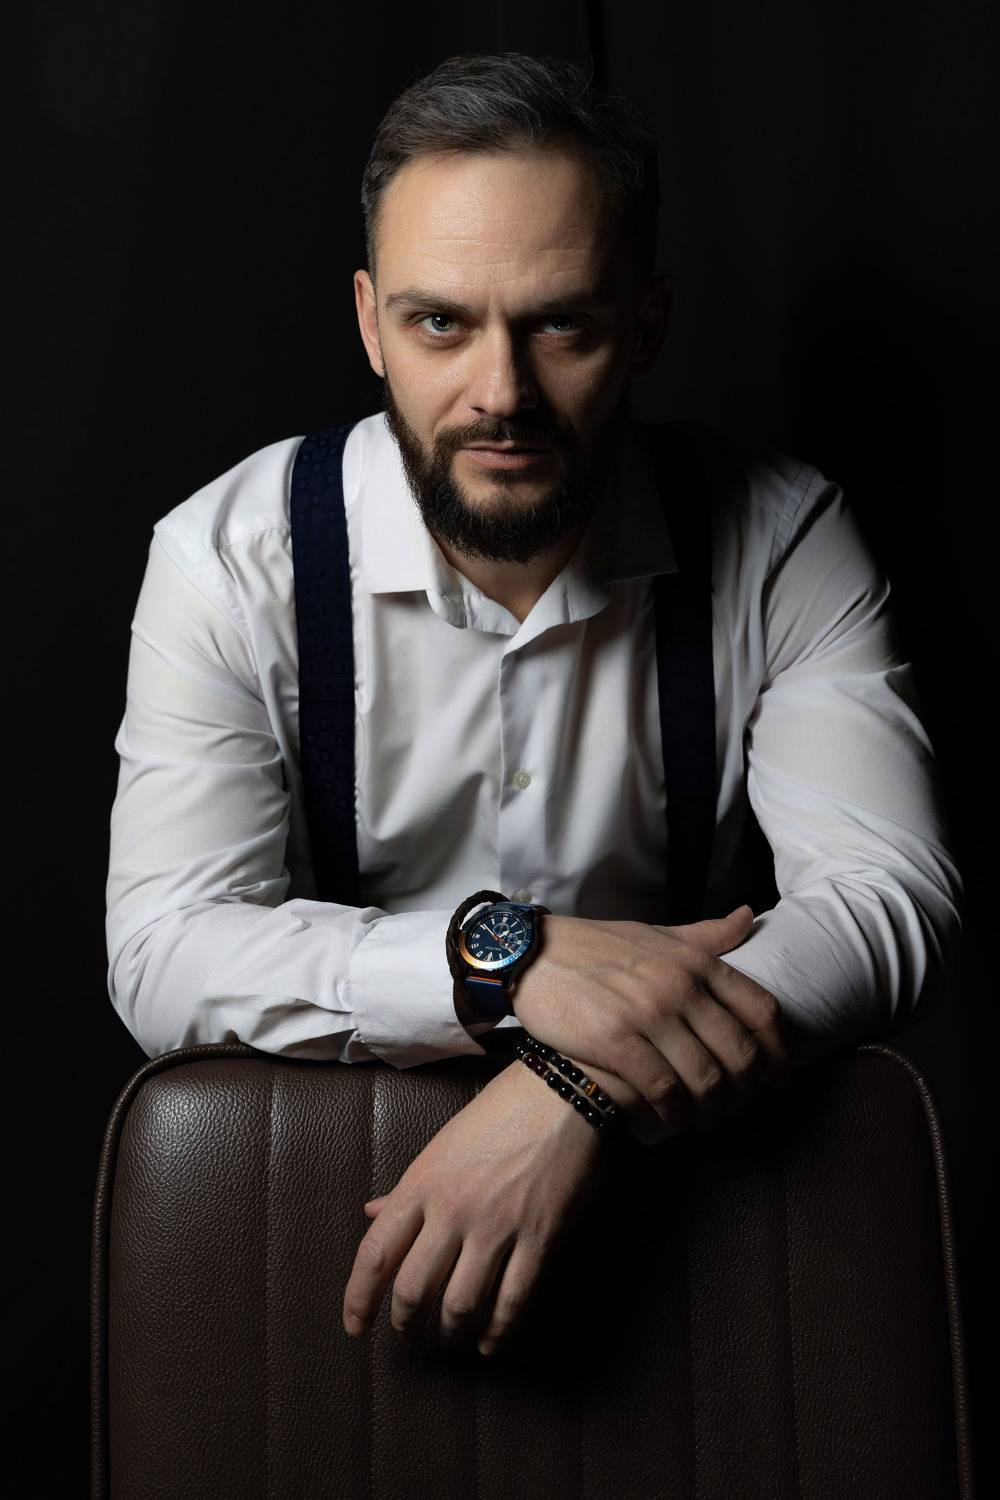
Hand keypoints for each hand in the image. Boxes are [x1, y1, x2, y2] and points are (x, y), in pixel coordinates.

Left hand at [342, 1058, 604, 1355]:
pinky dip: (497, 1331)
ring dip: (450, 1332)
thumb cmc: (499, 1113)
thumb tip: (371, 1213)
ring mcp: (497, 1226)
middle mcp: (453, 1209)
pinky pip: (512, 1301)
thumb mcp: (441, 1144)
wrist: (561, 1092)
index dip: (359, 1299)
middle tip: (411, 1334)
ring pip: (460, 1304)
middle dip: (407, 1324)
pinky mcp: (540, 1238)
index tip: (355, 1328)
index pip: (375, 1253)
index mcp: (422, 1182)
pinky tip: (490, 1342)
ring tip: (450, 1337)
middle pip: (413, 1290)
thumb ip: (407, 1188)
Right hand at [511, 905, 790, 1133]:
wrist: (532, 954)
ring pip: (706, 1078)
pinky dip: (675, 1111)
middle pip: (740, 1053)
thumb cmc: (597, 946)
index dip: (778, 1051)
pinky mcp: (615, 1040)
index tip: (778, 1076)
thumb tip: (748, 918)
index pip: (760, 1011)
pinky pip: (663, 1089)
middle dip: (747, 1090)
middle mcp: (679, 985)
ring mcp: (648, 1013)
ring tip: (707, 1119)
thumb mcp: (658, 933)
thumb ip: (707, 935)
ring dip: (713, 1109)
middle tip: (738, 1107)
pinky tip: (671, 1117)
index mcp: (696, 961)